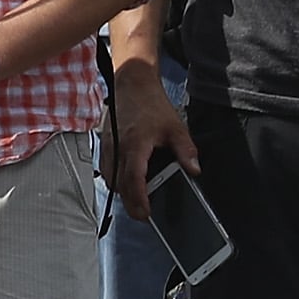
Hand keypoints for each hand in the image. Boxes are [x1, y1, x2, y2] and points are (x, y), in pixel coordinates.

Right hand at [110, 68, 203, 207]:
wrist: (131, 84)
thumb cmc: (151, 104)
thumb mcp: (176, 127)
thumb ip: (186, 150)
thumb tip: (194, 170)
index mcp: (135, 145)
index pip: (134, 179)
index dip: (138, 199)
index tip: (145, 214)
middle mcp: (117, 147)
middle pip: (118, 183)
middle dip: (129, 202)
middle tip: (142, 215)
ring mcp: (107, 145)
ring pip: (109, 176)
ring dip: (120, 190)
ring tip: (135, 200)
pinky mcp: (104, 142)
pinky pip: (106, 166)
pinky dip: (115, 177)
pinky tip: (126, 181)